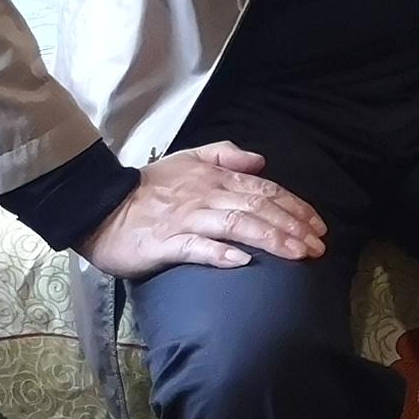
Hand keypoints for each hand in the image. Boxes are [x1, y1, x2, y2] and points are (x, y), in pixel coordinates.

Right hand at [83, 144, 326, 280]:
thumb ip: (225, 155)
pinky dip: (220, 254)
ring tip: (297, 254)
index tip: (318, 225)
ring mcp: (185, 219)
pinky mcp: (165, 243)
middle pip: (257, 207)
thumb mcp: (187, 159)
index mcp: (213, 177)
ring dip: (270, 239)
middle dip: (293, 226)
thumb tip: (261, 161)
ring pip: (236, 225)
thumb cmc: (148, 188)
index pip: (264, 189)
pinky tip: (242, 263)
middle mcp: (205, 196)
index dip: (295, 207)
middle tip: (319, 247)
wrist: (99, 206)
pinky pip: (196, 248)